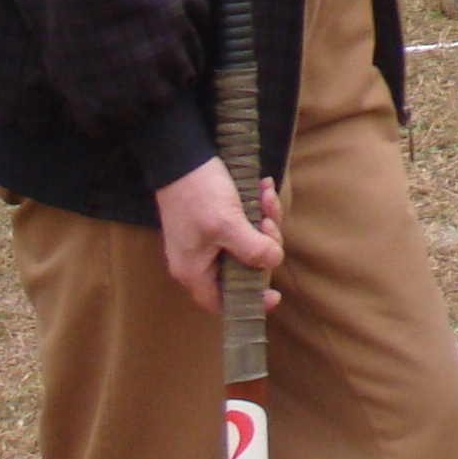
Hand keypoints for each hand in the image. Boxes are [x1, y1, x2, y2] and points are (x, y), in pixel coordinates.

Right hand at [153, 158, 281, 317]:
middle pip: (244, 269)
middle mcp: (200, 261)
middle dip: (264, 245)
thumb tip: (273, 262)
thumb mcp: (227, 224)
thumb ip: (251, 249)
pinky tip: (264, 188)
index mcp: (195, 271)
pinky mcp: (218, 222)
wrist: (182, 156)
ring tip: (265, 197)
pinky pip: (244, 224)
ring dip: (264, 221)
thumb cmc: (198, 193)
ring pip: (249, 244)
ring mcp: (208, 241)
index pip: (223, 302)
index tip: (275, 295)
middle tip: (267, 222)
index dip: (250, 301)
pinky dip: (257, 209)